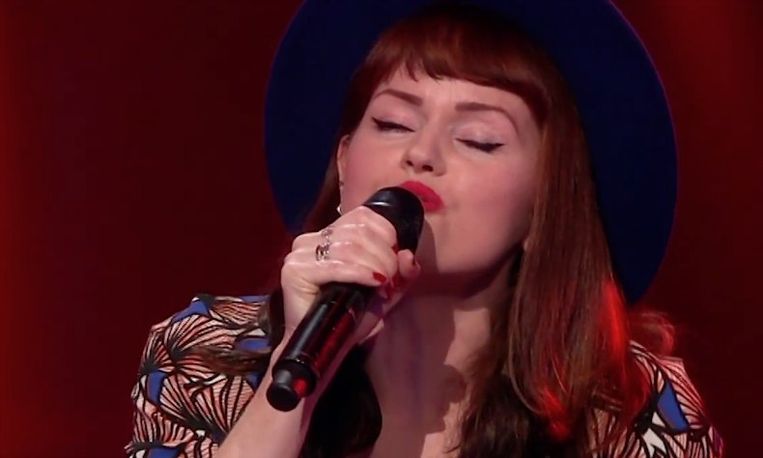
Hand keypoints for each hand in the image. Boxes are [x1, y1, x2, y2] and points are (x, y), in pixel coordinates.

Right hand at [280, 205, 420, 346]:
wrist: (325, 346)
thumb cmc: (351, 316)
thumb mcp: (386, 290)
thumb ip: (401, 272)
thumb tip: (408, 255)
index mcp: (332, 234)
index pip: (364, 216)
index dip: (387, 235)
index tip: (395, 262)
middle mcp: (313, 238)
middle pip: (360, 231)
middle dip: (384, 255)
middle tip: (390, 279)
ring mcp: (301, 252)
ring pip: (350, 246)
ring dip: (376, 265)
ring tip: (383, 285)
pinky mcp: (294, 270)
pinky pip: (336, 264)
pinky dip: (360, 273)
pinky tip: (373, 282)